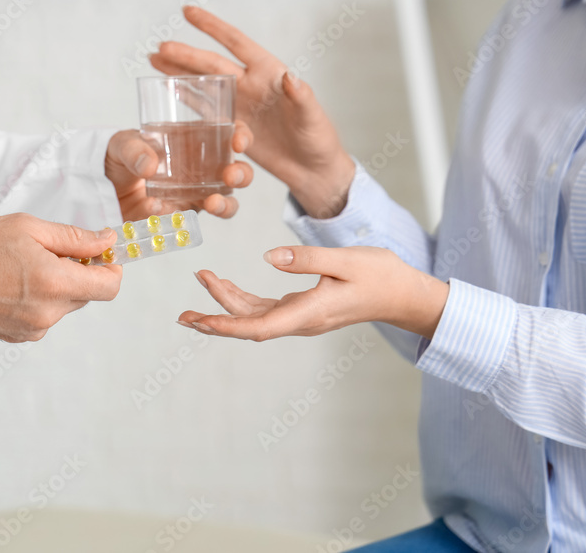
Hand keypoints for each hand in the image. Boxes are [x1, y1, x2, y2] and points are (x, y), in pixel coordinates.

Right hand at [0, 213, 121, 342]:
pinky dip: (38, 300)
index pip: (110, 287)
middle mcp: (48, 313)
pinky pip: (43, 317)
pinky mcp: (17, 336)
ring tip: (22, 266)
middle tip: (49, 251)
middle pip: (86, 294)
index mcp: (55, 284)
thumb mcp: (28, 228)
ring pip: (64, 305)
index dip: (112, 268)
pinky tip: (11, 284)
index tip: (101, 254)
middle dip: (78, 272)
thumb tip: (107, 241)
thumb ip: (74, 238)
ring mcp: (32, 329)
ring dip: (56, 286)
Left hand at [105, 126, 253, 221]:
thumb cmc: (117, 156)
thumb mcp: (122, 144)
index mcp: (195, 141)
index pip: (229, 134)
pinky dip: (177, 217)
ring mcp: (194, 194)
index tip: (239, 142)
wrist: (100, 187)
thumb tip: (150, 164)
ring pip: (225, 202)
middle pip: (238, 172)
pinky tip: (158, 209)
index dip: (242, 136)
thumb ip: (134, 150)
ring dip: (225, 205)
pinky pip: (189, 221)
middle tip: (230, 176)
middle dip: (242, 174)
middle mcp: (202, 169)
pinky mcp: (180, 216)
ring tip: (212, 203)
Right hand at [150, 6, 355, 217]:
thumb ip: (301, 96)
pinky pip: (205, 109)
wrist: (313, 169)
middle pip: (211, 64)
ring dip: (179, 72)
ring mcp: (240, 105)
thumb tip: (290, 78)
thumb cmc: (318, 139)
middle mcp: (251, 84)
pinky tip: (168, 88)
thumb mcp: (312, 116)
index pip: (236, 43)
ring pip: (203, 83)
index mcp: (269, 73)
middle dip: (186, 55)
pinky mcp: (233, 126)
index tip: (188, 12)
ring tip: (154, 59)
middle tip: (160, 47)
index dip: (212, 27)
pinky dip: (186, 98)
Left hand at [178, 246, 448, 341]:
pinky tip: (226, 286)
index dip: (226, 325)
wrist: (403, 294)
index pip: (259, 326)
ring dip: (226, 305)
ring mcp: (302, 316)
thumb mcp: (344, 259)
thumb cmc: (379, 275)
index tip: (200, 321)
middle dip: (214, 319)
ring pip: (255, 317)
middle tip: (182, 314)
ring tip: (201, 282)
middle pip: (249, 325)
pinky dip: (242, 299)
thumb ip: (306, 258)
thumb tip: (267, 258)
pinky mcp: (304, 308)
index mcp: (309, 312)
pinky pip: (266, 309)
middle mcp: (301, 321)